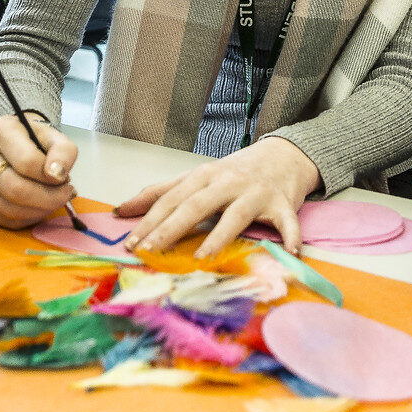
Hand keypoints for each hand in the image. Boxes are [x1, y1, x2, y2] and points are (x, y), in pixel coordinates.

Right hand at [0, 111, 77, 228]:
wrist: (12, 142)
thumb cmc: (34, 140)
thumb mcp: (54, 137)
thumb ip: (64, 152)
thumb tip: (56, 176)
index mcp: (0, 130)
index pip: (27, 162)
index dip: (52, 178)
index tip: (66, 181)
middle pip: (14, 189)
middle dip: (47, 199)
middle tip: (64, 196)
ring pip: (8, 209)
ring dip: (39, 211)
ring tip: (53, 201)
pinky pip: (2, 219)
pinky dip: (26, 219)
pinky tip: (37, 208)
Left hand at [116, 136, 320, 258]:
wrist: (284, 154)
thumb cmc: (235, 172)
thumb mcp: (197, 176)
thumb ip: (160, 192)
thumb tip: (121, 210)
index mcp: (204, 176)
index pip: (172, 199)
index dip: (150, 220)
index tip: (131, 242)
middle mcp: (227, 183)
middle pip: (196, 205)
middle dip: (172, 228)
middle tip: (151, 249)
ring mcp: (256, 193)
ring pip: (236, 215)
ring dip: (220, 236)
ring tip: (202, 257)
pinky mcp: (283, 204)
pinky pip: (286, 222)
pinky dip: (290, 236)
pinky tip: (290, 252)